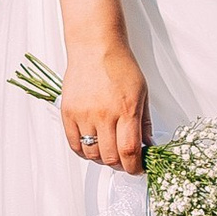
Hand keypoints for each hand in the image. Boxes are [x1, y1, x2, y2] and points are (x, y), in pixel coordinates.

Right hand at [60, 42, 149, 177]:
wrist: (94, 47)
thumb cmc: (119, 65)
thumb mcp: (142, 92)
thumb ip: (145, 121)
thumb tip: (148, 145)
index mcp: (126, 110)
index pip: (129, 152)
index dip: (134, 167)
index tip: (137, 168)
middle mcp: (104, 115)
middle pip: (110, 157)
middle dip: (121, 165)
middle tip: (124, 161)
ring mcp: (84, 115)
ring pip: (92, 154)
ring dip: (102, 159)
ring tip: (108, 151)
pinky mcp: (68, 112)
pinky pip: (74, 144)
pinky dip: (83, 151)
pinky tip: (91, 147)